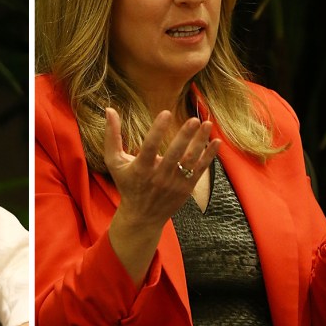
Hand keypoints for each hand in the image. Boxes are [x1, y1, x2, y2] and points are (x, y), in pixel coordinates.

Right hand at [103, 107, 219, 226]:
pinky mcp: (186, 188)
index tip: (166, 112)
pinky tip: (216, 141)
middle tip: (194, 120)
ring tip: (207, 124)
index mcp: (141, 168)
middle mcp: (158, 176)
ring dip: (200, 142)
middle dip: (185, 136)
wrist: (142, 217)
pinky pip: (200, 170)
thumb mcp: (114, 162)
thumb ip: (112, 136)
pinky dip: (209, 156)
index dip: (157, 130)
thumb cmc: (127, 184)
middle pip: (174, 154)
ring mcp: (174, 183)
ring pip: (190, 161)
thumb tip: (109, 109)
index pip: (149, 147)